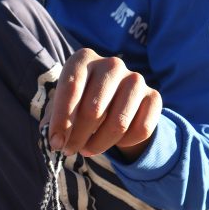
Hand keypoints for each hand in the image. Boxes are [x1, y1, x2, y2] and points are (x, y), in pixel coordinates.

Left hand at [44, 48, 161, 160]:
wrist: (114, 100)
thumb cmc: (80, 102)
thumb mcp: (62, 106)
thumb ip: (55, 121)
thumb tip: (56, 140)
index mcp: (84, 59)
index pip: (71, 88)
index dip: (61, 120)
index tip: (56, 143)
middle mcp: (111, 64)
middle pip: (94, 110)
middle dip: (78, 137)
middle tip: (70, 150)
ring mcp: (135, 79)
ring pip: (118, 124)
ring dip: (99, 144)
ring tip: (87, 149)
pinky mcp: (153, 96)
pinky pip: (141, 129)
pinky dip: (124, 143)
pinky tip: (114, 141)